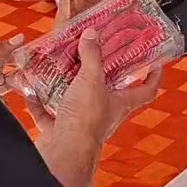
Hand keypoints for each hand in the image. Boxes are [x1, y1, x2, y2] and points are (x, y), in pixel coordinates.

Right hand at [26, 28, 162, 139]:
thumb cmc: (85, 121)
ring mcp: (81, 123)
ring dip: (66, 85)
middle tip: (93, 54)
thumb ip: (92, 55)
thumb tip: (92, 35)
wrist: (63, 151)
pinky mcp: (60, 130)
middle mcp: (104, 114)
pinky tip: (32, 89)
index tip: (154, 61)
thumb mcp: (92, 79)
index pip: (147, 89)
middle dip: (99, 74)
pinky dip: (40, 102)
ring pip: (76, 100)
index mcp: (121, 102)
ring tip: (59, 66)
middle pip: (107, 92)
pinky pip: (49, 114)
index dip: (153, 76)